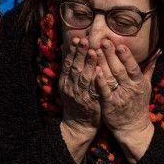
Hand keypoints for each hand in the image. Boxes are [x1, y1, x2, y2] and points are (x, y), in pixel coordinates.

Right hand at [59, 36, 101, 159]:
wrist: (78, 124)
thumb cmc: (77, 101)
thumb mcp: (70, 86)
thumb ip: (71, 70)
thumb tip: (69, 50)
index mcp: (65, 82)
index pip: (68, 64)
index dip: (72, 51)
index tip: (77, 39)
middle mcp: (70, 88)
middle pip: (75, 68)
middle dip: (79, 53)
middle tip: (84, 40)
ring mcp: (79, 96)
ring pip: (83, 77)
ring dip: (88, 64)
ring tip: (93, 51)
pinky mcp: (89, 103)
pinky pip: (93, 89)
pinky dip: (95, 80)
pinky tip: (99, 71)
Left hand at [93, 40, 157, 162]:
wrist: (133, 128)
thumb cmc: (139, 104)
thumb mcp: (146, 86)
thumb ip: (149, 68)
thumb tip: (158, 52)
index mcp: (139, 82)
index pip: (133, 67)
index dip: (126, 56)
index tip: (120, 44)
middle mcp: (130, 89)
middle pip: (120, 69)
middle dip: (111, 55)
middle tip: (104, 41)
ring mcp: (120, 97)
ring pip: (111, 78)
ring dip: (103, 64)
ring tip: (95, 51)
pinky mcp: (109, 104)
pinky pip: (104, 91)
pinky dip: (100, 81)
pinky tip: (95, 70)